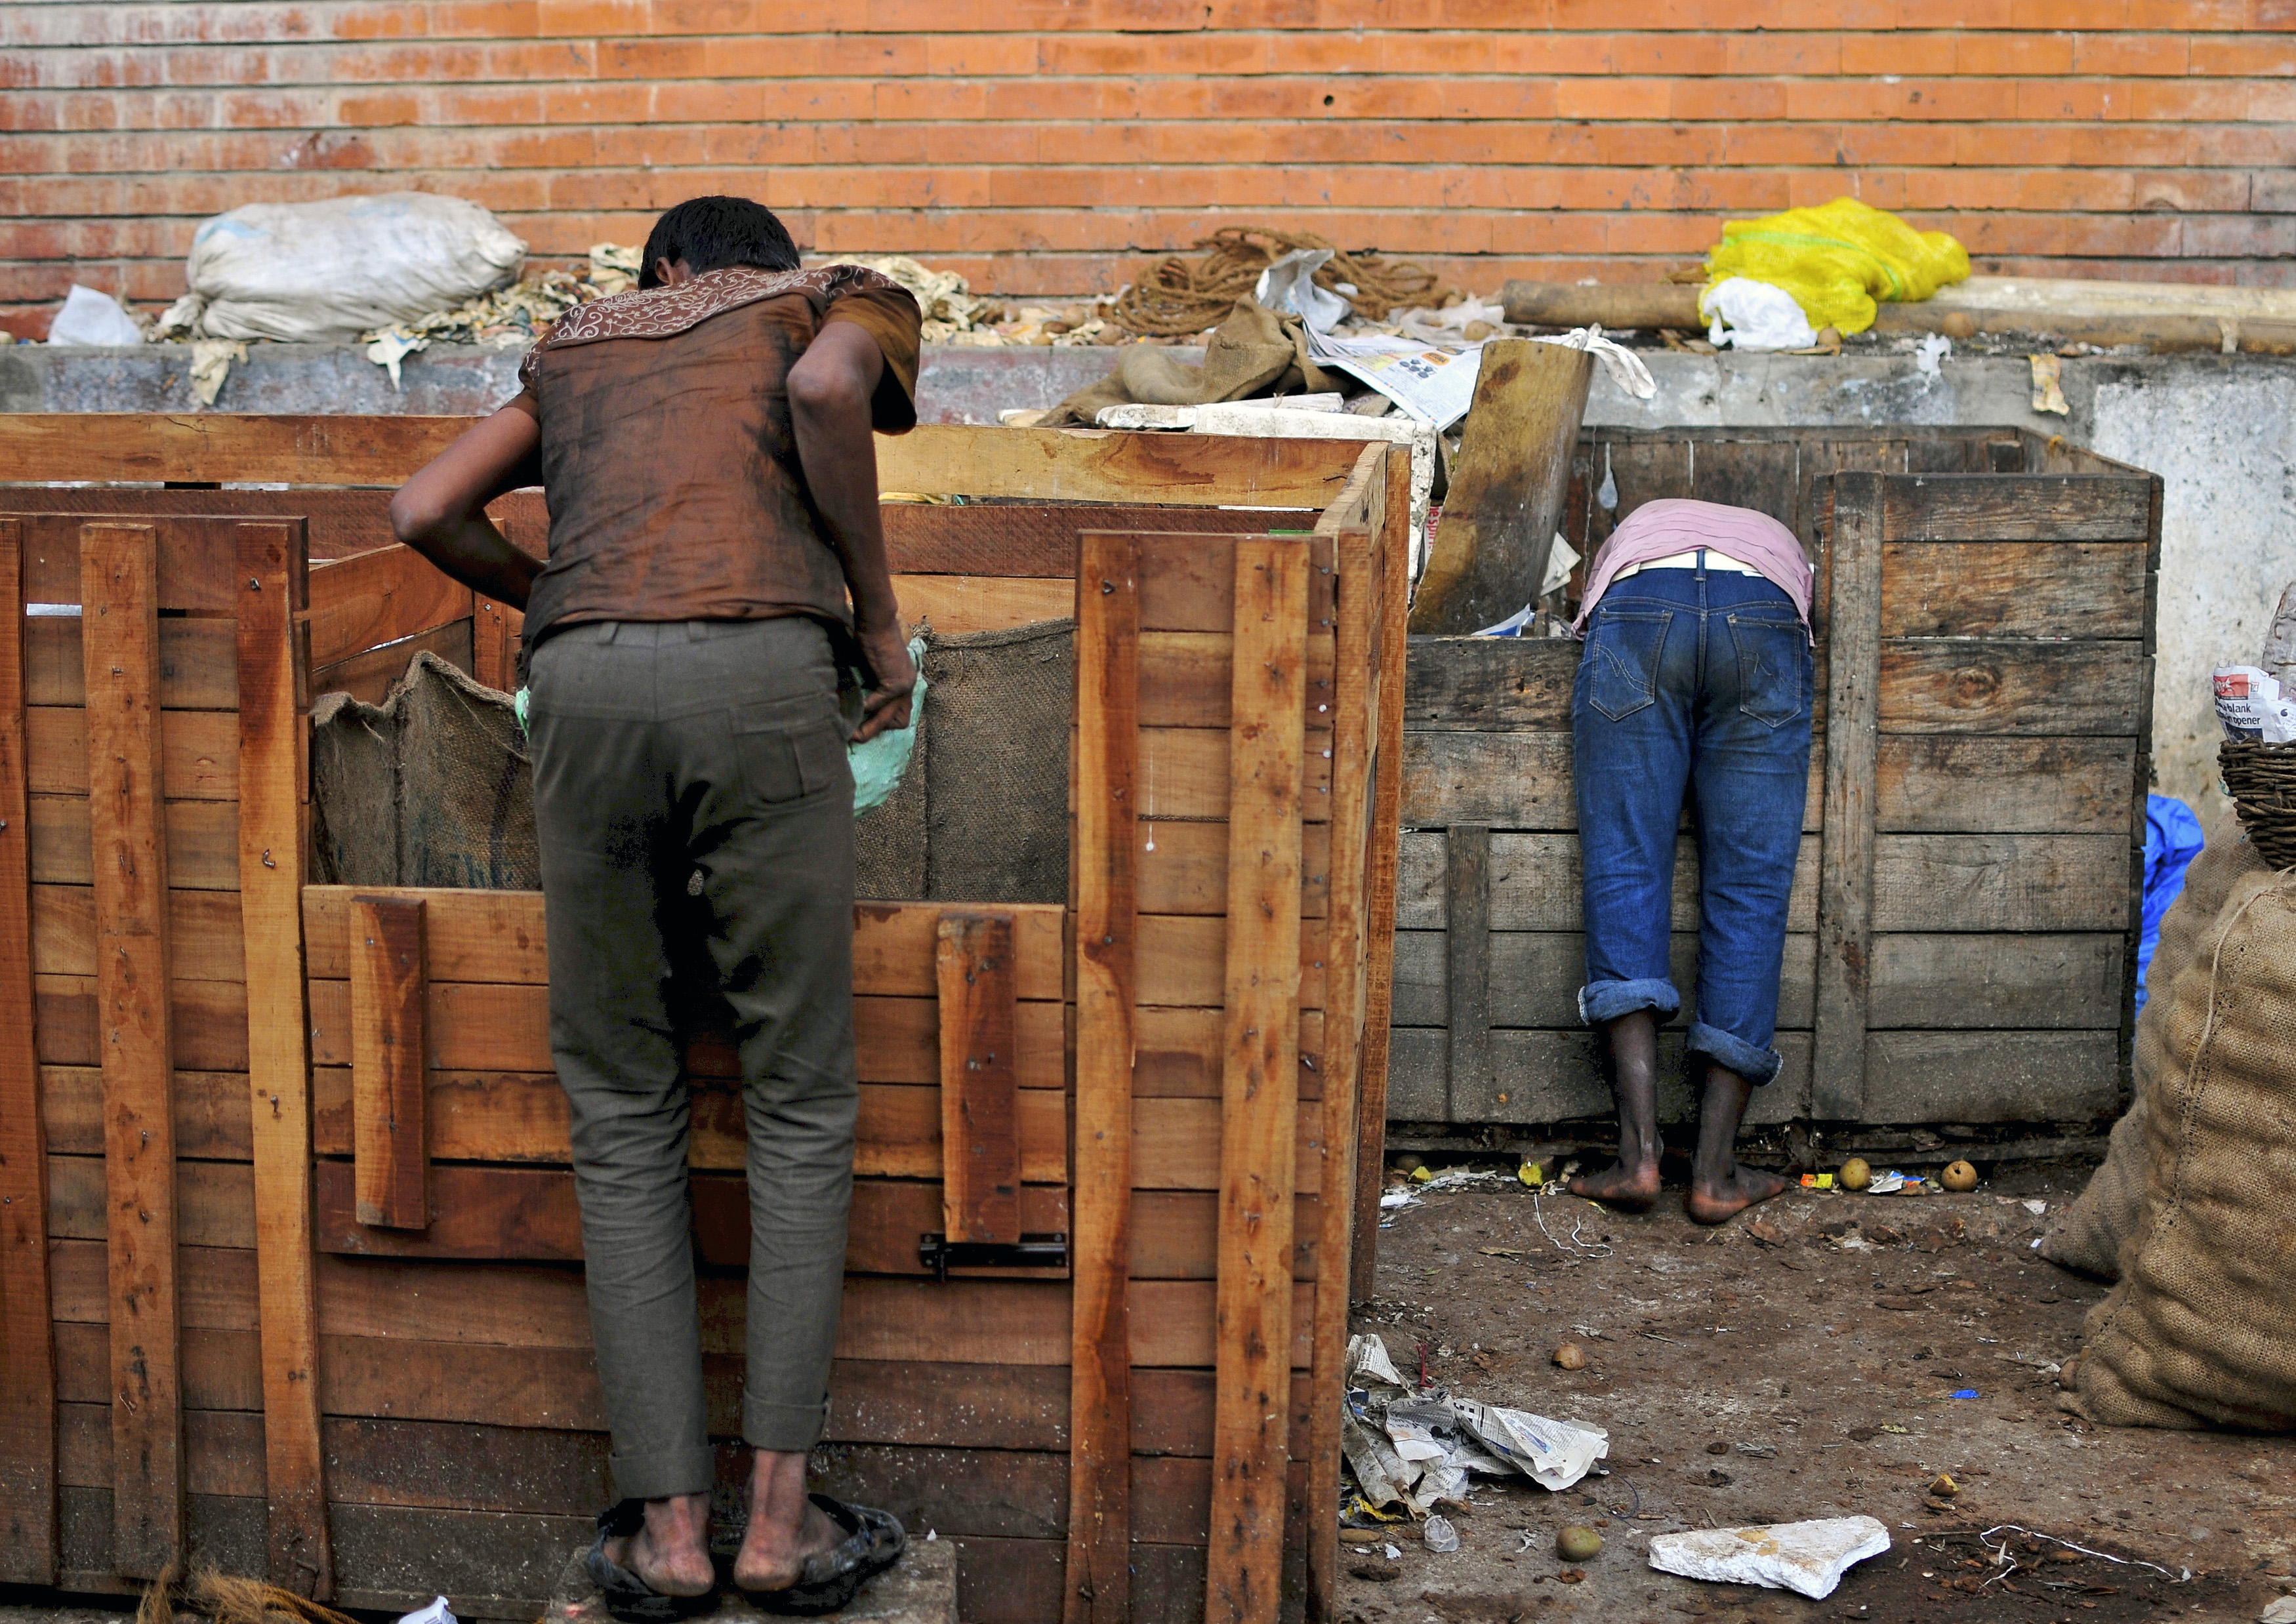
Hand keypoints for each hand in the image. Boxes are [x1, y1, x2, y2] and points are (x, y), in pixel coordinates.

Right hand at [851, 621, 915, 742]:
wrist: (876, 623)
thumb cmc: (870, 640)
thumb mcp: (873, 668)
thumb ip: (872, 685)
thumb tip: (857, 704)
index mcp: (906, 682)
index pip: (902, 715)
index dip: (885, 722)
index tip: (865, 722)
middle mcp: (909, 685)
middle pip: (900, 722)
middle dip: (876, 731)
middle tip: (856, 737)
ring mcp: (905, 685)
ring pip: (889, 717)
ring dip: (869, 727)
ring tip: (852, 733)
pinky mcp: (896, 682)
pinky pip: (879, 703)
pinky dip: (866, 707)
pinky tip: (856, 706)